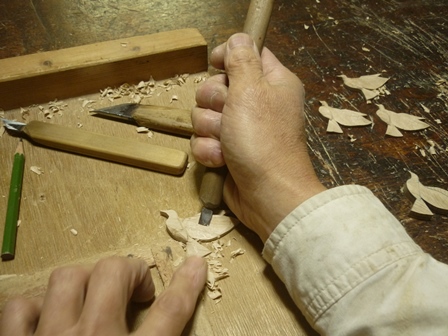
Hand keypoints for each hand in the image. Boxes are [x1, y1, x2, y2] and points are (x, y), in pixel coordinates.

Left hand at [0, 256, 206, 335]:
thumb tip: (167, 324)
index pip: (171, 312)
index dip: (186, 285)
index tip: (196, 264)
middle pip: (114, 273)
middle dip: (131, 274)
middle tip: (136, 296)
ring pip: (67, 278)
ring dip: (85, 284)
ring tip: (92, 301)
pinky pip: (19, 309)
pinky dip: (34, 308)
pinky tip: (46, 319)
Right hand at [191, 33, 325, 241]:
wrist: (267, 194)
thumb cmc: (263, 140)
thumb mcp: (251, 91)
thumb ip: (241, 60)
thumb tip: (238, 38)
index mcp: (271, 82)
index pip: (245, 54)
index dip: (227, 57)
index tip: (216, 64)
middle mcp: (256, 103)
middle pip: (217, 86)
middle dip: (214, 102)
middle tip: (227, 115)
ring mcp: (240, 128)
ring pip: (204, 115)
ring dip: (210, 130)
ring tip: (227, 143)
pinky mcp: (227, 150)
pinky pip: (203, 140)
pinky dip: (209, 150)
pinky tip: (222, 159)